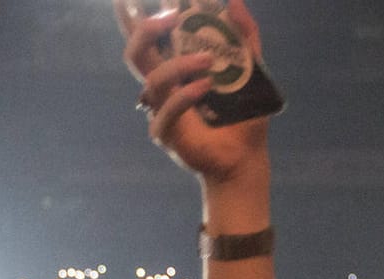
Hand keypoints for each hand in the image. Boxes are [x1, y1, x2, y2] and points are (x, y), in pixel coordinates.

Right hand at [115, 0, 269, 184]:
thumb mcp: (252, 69)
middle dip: (147, 29)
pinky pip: (166, 110)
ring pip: (153, 79)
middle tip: (172, 16)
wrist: (245, 158)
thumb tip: (235, 1)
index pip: (149, 36)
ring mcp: (161, 109)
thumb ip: (245, 35)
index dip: (131, 15)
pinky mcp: (165, 133)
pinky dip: (185, 96)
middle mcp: (163, 85)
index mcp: (176, 66)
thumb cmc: (243, 116)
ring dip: (179, 64)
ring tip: (208, 61)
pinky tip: (206, 87)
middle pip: (136, 52)